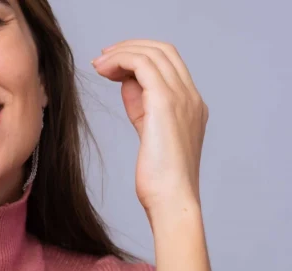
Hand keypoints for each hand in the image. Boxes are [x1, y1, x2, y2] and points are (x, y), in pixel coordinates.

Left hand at [91, 39, 208, 220]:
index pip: (169, 65)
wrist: (172, 200)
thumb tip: (127, 83)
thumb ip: (142, 108)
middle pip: (163, 51)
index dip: (140, 58)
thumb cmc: (160, 182)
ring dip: (121, 53)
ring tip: (99, 65)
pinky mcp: (166, 102)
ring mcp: (182, 98)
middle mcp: (191, 98)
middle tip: (103, 59)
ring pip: (152, 52)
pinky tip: (103, 70)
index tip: (114, 66)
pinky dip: (120, 60)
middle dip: (130, 48)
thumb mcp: (150, 136)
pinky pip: (141, 63)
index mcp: (192, 107)